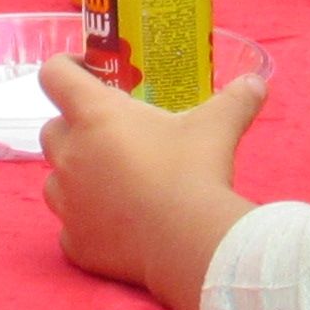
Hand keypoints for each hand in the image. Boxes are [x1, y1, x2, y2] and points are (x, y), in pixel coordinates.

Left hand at [38, 59, 268, 309]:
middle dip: (74, 127)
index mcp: (94, 116)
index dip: (64, 66)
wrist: (188, 243)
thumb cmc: (194, 173)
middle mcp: (70, 155)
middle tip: (110, 134)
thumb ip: (235, 98)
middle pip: (52, 128)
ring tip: (112, 180)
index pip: (54, 75)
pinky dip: (87, 222)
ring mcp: (67, 202)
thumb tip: (257, 82)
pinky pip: (70, 226)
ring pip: (54, 178)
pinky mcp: (75, 241)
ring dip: (75, 175)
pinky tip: (115, 224)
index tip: (86, 70)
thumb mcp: (218, 126)